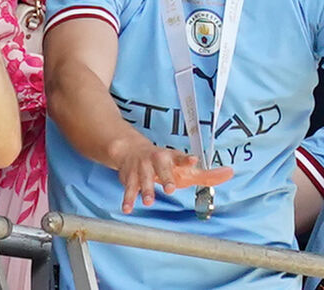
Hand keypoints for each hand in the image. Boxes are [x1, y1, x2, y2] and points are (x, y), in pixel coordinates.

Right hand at [109, 136, 232, 213]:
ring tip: (148, 202)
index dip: (186, 160)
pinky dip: (127, 199)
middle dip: (165, 178)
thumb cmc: (164, 163)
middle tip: (169, 189)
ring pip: (143, 179)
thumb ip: (206, 174)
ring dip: (145, 190)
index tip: (193, 161)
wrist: (131, 150)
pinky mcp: (129, 176)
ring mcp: (141, 168)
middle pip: (161, 169)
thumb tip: (230, 173)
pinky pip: (128, 188)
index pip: (180, 157)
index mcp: (171, 157)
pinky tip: (127, 209)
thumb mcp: (184, 168)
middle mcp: (155, 160)